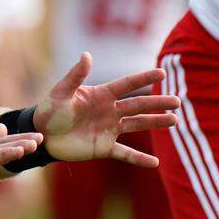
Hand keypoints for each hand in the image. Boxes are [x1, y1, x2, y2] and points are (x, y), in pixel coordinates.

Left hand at [34, 52, 178, 166]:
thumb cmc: (50, 110)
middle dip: (157, 103)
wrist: (41, 135)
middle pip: (138, 105)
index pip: (126, 85)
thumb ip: (75, 76)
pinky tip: (155, 163)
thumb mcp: (61, 92)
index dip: (144, 79)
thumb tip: (87, 54)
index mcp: (101, 95)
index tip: (162, 73)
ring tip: (174, 120)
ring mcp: (109, 130)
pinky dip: (140, 159)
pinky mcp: (104, 147)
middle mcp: (109, 111)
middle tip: (178, 102)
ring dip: (155, 123)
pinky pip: (125, 154)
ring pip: (137, 125)